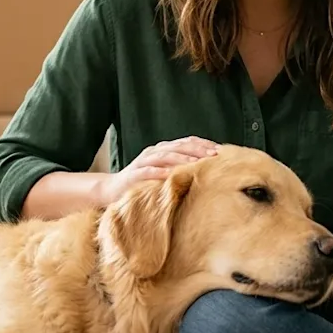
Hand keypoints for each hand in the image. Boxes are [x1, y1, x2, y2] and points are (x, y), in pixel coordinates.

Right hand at [95, 136, 218, 206]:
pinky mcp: (134, 174)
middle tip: (214, 154)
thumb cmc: (143, 183)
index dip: (203, 144)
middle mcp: (154, 152)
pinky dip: (160, 172)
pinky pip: (148, 171)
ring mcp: (143, 162)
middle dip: (198, 149)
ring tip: (197, 163)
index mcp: (163, 149)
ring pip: (165, 155)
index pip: (187, 141)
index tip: (220, 150)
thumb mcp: (164, 173)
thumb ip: (181, 169)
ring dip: (182, 158)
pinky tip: (170, 175)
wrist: (111, 190)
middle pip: (179, 146)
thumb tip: (207, 171)